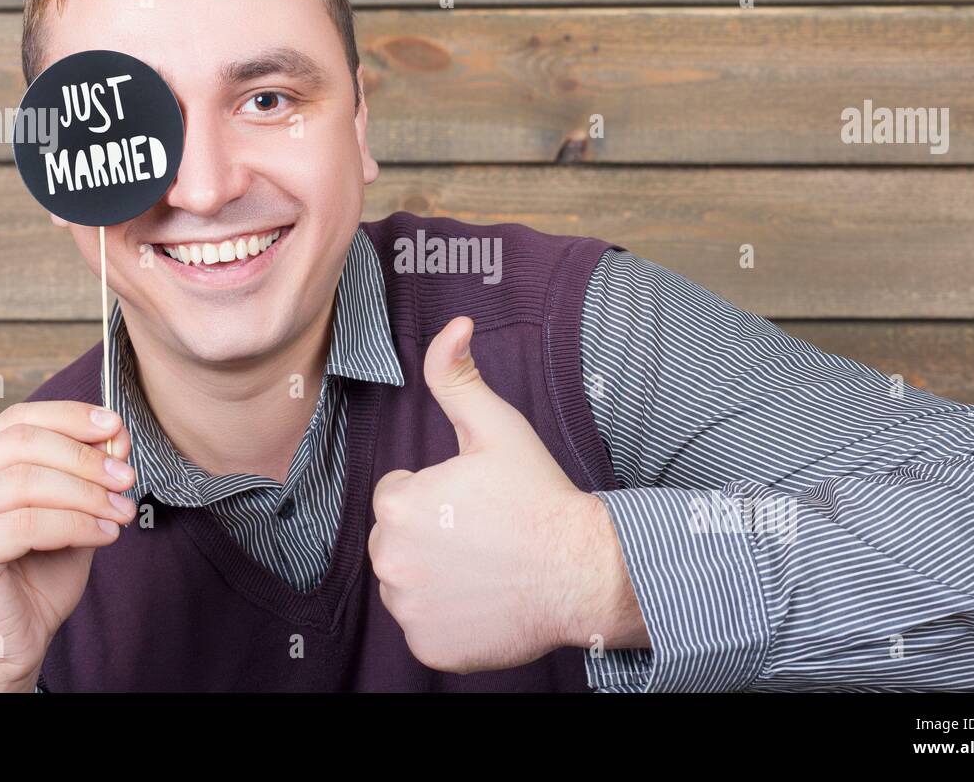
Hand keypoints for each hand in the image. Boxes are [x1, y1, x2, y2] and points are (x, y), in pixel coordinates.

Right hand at [0, 401, 136, 691]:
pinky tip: (104, 536)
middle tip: (126, 476)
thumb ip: (87, 474)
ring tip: (121, 511)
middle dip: (84, 456)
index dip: (69, 416)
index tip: (115, 426)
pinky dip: (76, 524)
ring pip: (26, 481)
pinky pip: (25, 523)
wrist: (10, 646)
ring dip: (86, 493)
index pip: (16, 419)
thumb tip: (115, 435)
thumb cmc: (36, 580)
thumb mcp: (72, 512)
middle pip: (21, 442)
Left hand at [368, 316, 643, 673]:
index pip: (397, 495)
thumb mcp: (498, 428)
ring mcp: (409, 608)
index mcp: (399, 503)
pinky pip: (423, 627)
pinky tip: (484, 601)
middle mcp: (392, 558)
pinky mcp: (427, 648)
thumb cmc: (538, 497)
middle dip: (429, 535)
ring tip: (484, 566)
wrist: (582, 572)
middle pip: (396, 540)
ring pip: (407, 583)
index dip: (437, 494)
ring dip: (434, 576)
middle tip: (482, 534)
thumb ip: (458, 376)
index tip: (474, 502)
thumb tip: (452, 325)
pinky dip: (447, 619)